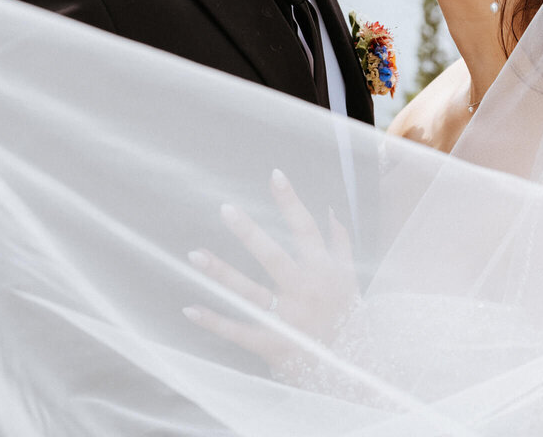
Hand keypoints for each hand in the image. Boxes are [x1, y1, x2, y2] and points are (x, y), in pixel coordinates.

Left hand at [183, 168, 358, 378]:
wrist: (353, 368)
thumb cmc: (348, 316)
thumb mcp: (350, 277)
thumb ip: (340, 242)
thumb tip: (329, 209)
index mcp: (323, 270)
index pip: (305, 228)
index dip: (291, 201)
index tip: (274, 174)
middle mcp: (304, 290)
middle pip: (273, 256)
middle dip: (250, 233)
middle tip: (226, 209)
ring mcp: (287, 318)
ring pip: (250, 291)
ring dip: (221, 273)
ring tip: (194, 254)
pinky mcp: (271, 344)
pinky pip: (239, 330)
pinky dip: (214, 320)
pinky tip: (190, 307)